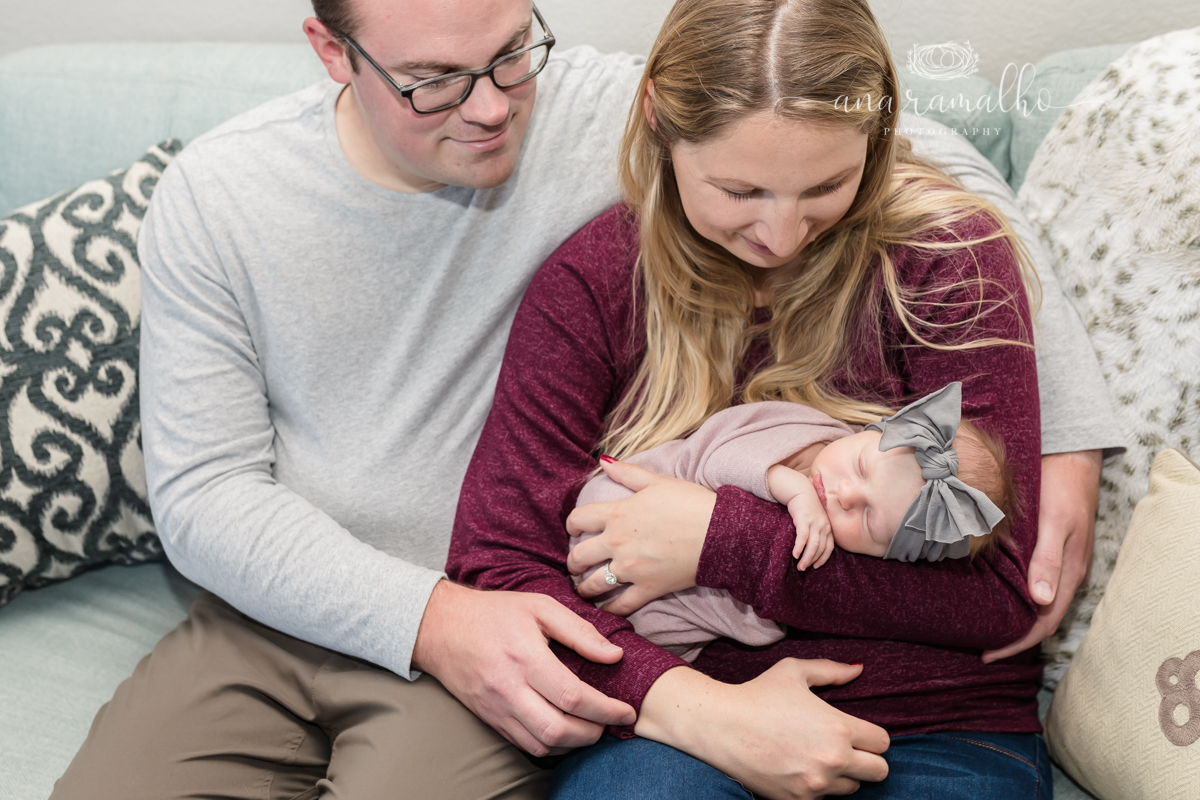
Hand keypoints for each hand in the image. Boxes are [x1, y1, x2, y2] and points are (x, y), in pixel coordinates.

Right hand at [411, 580, 636, 755]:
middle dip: (593, 733)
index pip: (572, 696)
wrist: (440, 627)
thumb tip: (614, 655)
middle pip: (558, 729)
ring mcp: (496, 708)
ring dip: (574, 744)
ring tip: (591, 727)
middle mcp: (509, 688)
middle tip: (611, 722)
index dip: (606, 709)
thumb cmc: (494, 612)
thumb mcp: (539, 606)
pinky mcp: (489, 718)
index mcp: (525, 657)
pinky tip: (565, 730)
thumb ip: (579, 631)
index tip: (626, 711)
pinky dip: (551, 745)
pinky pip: (524, 744)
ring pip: (542, 744)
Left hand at [566, 457, 715, 615]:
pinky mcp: (648, 589)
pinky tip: (605, 609)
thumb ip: (628, 472)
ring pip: (593, 584)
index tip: (574, 530)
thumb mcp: (658, 481)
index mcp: (617, 514)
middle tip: (575, 564)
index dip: (571, 525)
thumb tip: (603, 461)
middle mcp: (617, 543)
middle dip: (572, 561)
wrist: (720, 532)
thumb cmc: (691, 503)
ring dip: (583, 587)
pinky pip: (620, 606)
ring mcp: (631, 569)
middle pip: (579, 556)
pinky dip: (609, 610)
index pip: (578, 519)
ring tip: (583, 588)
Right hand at [636, 660, 889, 798]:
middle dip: (867, 759)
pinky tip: (803, 770)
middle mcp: (833, 760)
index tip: (856, 731)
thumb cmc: (757, 694)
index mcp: (838, 727)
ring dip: (844, 776)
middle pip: (879, 771)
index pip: (883, 742)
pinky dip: (819, 788)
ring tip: (820, 758)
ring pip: (853, 789)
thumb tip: (859, 669)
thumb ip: (831, 671)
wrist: (720, 726)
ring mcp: (815, 784)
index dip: (872, 735)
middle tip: (847, 749)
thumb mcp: (794, 672)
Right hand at [789, 492, 833, 569]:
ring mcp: (815, 523)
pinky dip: (799, 548)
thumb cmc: (808, 507)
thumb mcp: (817, 519)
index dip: (822, 559)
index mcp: (828, 527)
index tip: (815, 566)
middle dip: (812, 561)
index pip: (829, 548)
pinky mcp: (804, 520)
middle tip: (803, 569)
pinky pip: (803, 537)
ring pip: (813, 545)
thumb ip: (818, 531)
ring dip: (806, 558)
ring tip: (800, 566)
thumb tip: (813, 547)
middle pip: (820, 549)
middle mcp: (824, 526)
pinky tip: (794, 555)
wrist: (801, 491)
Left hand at [982, 449, 1101, 662]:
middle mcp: (1064, 573)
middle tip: (976, 645)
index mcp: (1069, 573)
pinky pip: (1030, 579)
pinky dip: (1012, 592)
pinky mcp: (1046, 547)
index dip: (1017, 642)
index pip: (1044, 622)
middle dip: (1011, 635)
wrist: (1071, 456)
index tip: (986, 655)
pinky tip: (990, 591)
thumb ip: (1048, 560)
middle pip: (1039, 616)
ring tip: (979, 625)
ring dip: (1011, 615)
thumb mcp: (1056, 522)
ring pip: (1034, 600)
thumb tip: (1040, 601)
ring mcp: (1057, 561)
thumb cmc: (1061, 486)